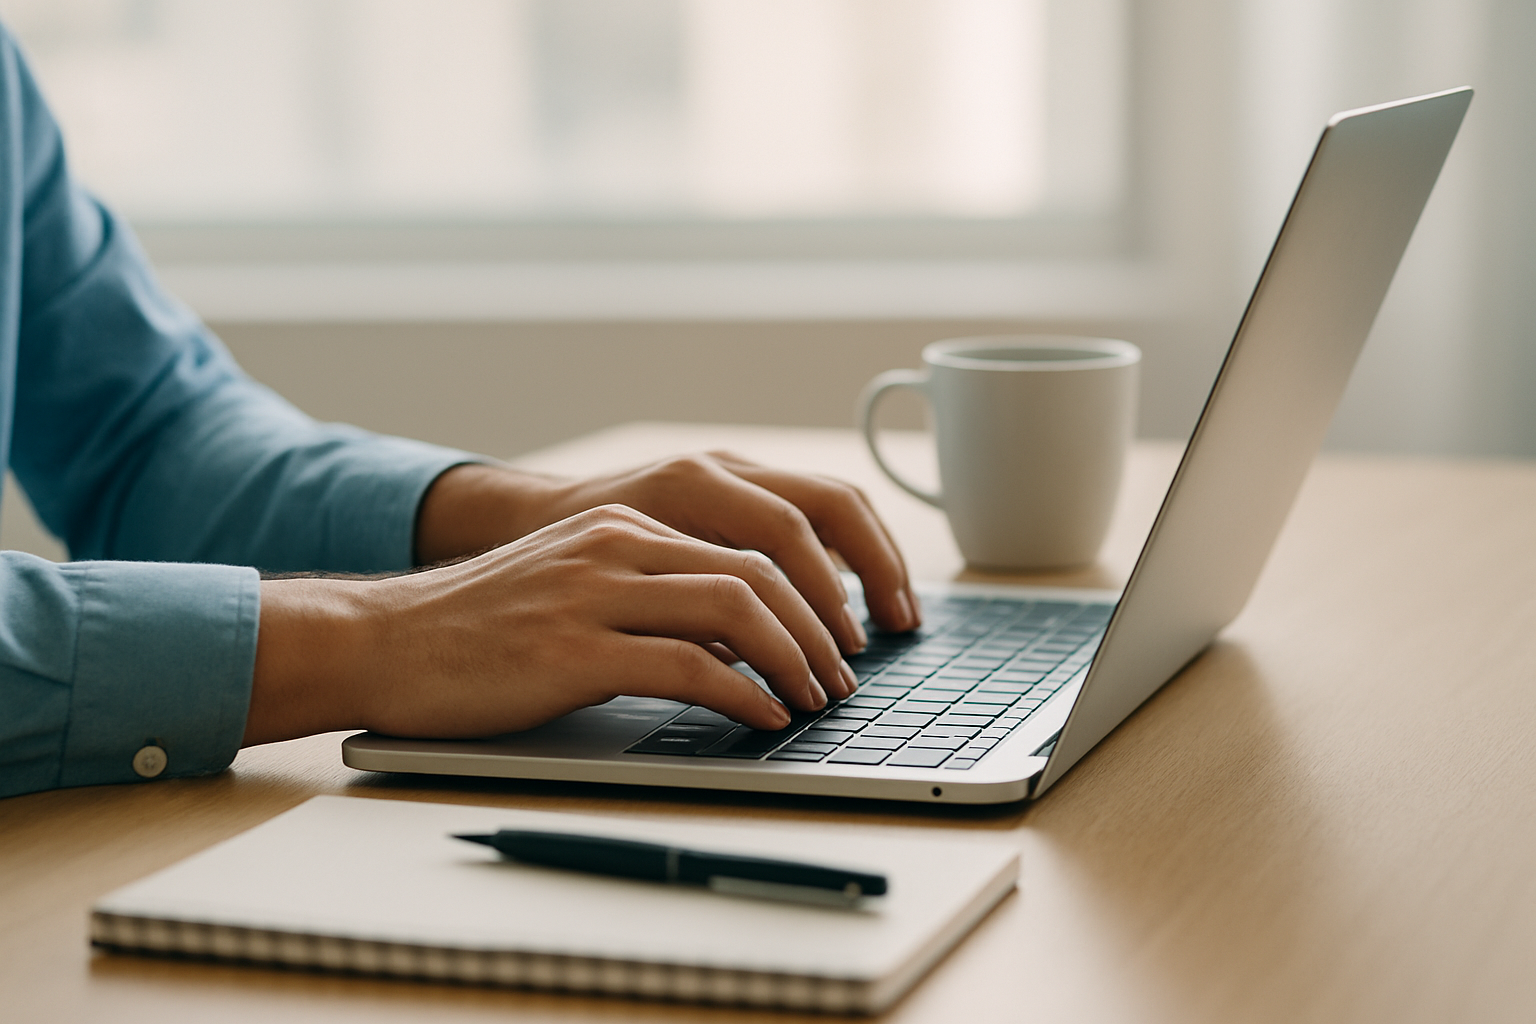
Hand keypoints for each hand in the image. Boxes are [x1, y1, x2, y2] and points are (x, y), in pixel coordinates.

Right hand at [245, 505, 858, 744]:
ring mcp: (595, 591)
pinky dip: (742, 694)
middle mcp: (618, 542)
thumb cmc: (483, 628)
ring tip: (817, 698)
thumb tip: (741, 639)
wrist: (384, 640)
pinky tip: (764, 717)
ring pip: (736, 606)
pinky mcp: (572, 648)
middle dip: (821, 625)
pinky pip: (687, 665)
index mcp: (628, 523)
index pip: (756, 536)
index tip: (844, 632)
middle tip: (844, 675)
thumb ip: (654, 596)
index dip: (816, 585)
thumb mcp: (579, 587)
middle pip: (761, 567)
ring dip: (794, 658)